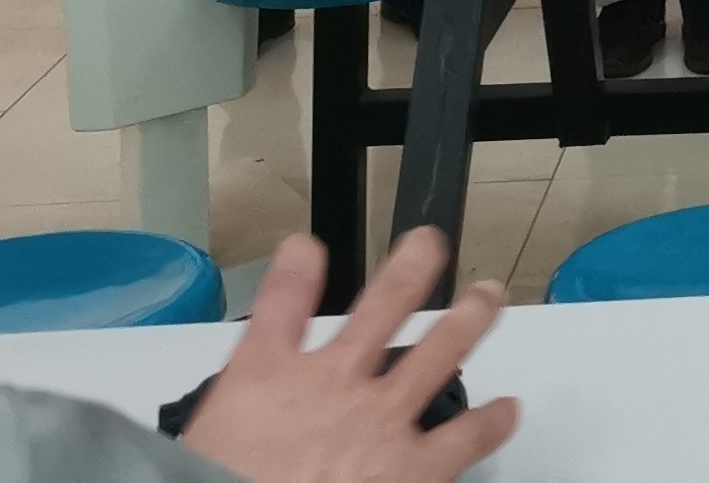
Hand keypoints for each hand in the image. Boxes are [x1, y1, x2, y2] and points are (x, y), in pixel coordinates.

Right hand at [180, 228, 517, 482]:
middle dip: (412, 267)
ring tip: (485, 299)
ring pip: (438, 349)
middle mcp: (332, 383)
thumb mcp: (202, 443)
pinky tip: (506, 412)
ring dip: (468, 320)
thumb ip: (227, 424)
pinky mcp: (417, 466)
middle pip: (381, 304)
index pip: (280, 299)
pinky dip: (491, 422)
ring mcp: (381, 418)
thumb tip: (225, 438)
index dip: (296, 266)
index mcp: (264, 378)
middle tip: (428, 246)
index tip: (306, 249)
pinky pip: (466, 435)